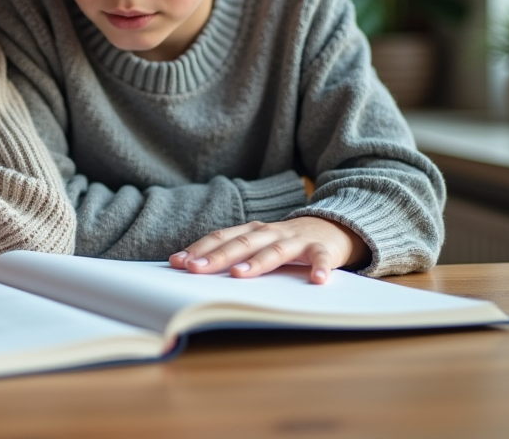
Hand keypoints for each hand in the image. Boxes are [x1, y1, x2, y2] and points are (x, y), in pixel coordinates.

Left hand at [168, 216, 367, 283]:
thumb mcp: (258, 244)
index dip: (199, 249)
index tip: (177, 262)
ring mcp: (295, 240)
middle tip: (195, 269)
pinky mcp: (320, 248)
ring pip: (273, 251)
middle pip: (240, 244)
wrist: (331, 226)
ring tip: (238, 275)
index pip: (220, 237)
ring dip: (256, 263)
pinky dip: (318, 268)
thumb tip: (195, 270)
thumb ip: (234, 254)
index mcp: (251, 231)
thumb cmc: (285, 241)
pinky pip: (320, 258)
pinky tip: (316, 280)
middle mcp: (269, 232)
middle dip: (216, 256)